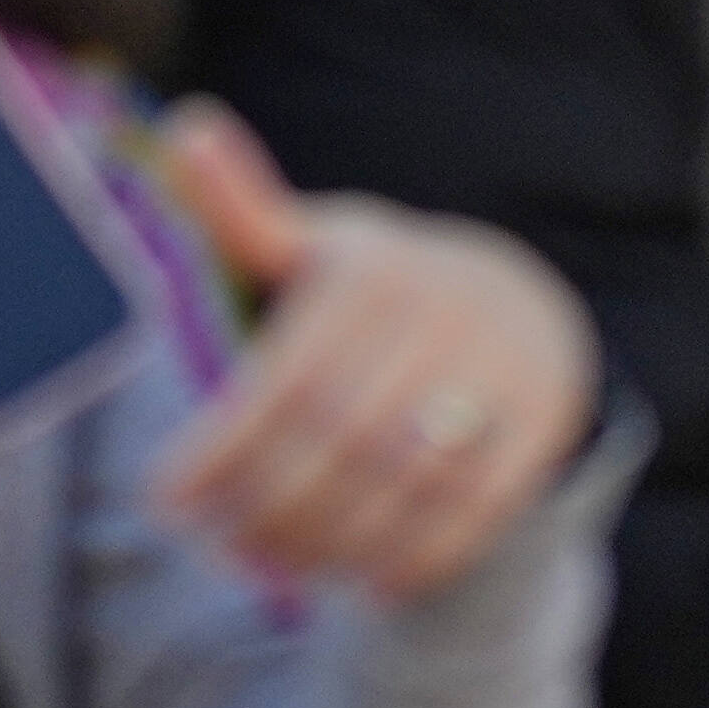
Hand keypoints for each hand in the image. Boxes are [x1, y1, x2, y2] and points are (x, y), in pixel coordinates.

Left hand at [139, 106, 596, 601]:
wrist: (523, 303)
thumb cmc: (382, 288)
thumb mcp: (323, 243)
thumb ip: (246, 209)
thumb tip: (184, 127)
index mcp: (375, 271)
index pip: (285, 381)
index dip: (220, 448)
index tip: (166, 500)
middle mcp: (444, 312)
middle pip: (342, 441)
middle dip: (272, 507)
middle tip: (224, 548)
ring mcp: (502, 369)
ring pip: (404, 482)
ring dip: (334, 542)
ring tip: (279, 565)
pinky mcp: (543, 424)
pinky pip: (474, 509)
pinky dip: (416, 556)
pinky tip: (366, 580)